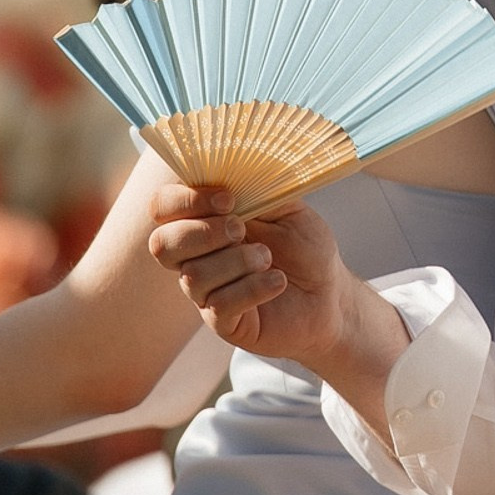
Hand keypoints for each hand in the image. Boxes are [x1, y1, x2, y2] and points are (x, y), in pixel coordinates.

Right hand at [146, 184, 363, 366]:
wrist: (331, 295)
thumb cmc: (306, 250)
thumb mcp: (288, 209)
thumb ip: (257, 191)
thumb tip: (233, 172)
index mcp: (206, 222)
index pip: (163, 207)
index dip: (184, 200)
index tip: (227, 199)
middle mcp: (196, 258)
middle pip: (162, 244)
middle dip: (203, 232)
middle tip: (241, 229)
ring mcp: (206, 292)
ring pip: (194, 275)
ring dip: (237, 261)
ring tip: (269, 259)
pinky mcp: (223, 322)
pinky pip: (219, 305)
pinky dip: (252, 288)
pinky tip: (278, 281)